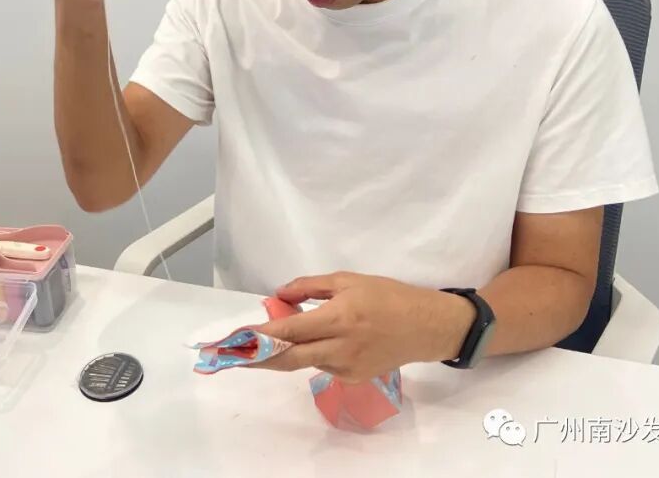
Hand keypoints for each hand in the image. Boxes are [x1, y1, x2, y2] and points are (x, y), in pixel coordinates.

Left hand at [251, 272, 474, 382]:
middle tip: (233, 356)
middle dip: (257, 359)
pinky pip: (322, 365)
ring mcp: (347, 367)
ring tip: (275, 337)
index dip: (262, 335)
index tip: (239, 336)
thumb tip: (279, 294)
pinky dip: (312, 353)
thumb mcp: (348, 280)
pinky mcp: (353, 378)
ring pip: (304, 361)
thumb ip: (310, 287)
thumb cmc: (387, 297)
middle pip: (288, 359)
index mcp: (339, 317)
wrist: (425, 327)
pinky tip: (320, 340)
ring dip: (286, 351)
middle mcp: (340, 347)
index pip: (291, 331)